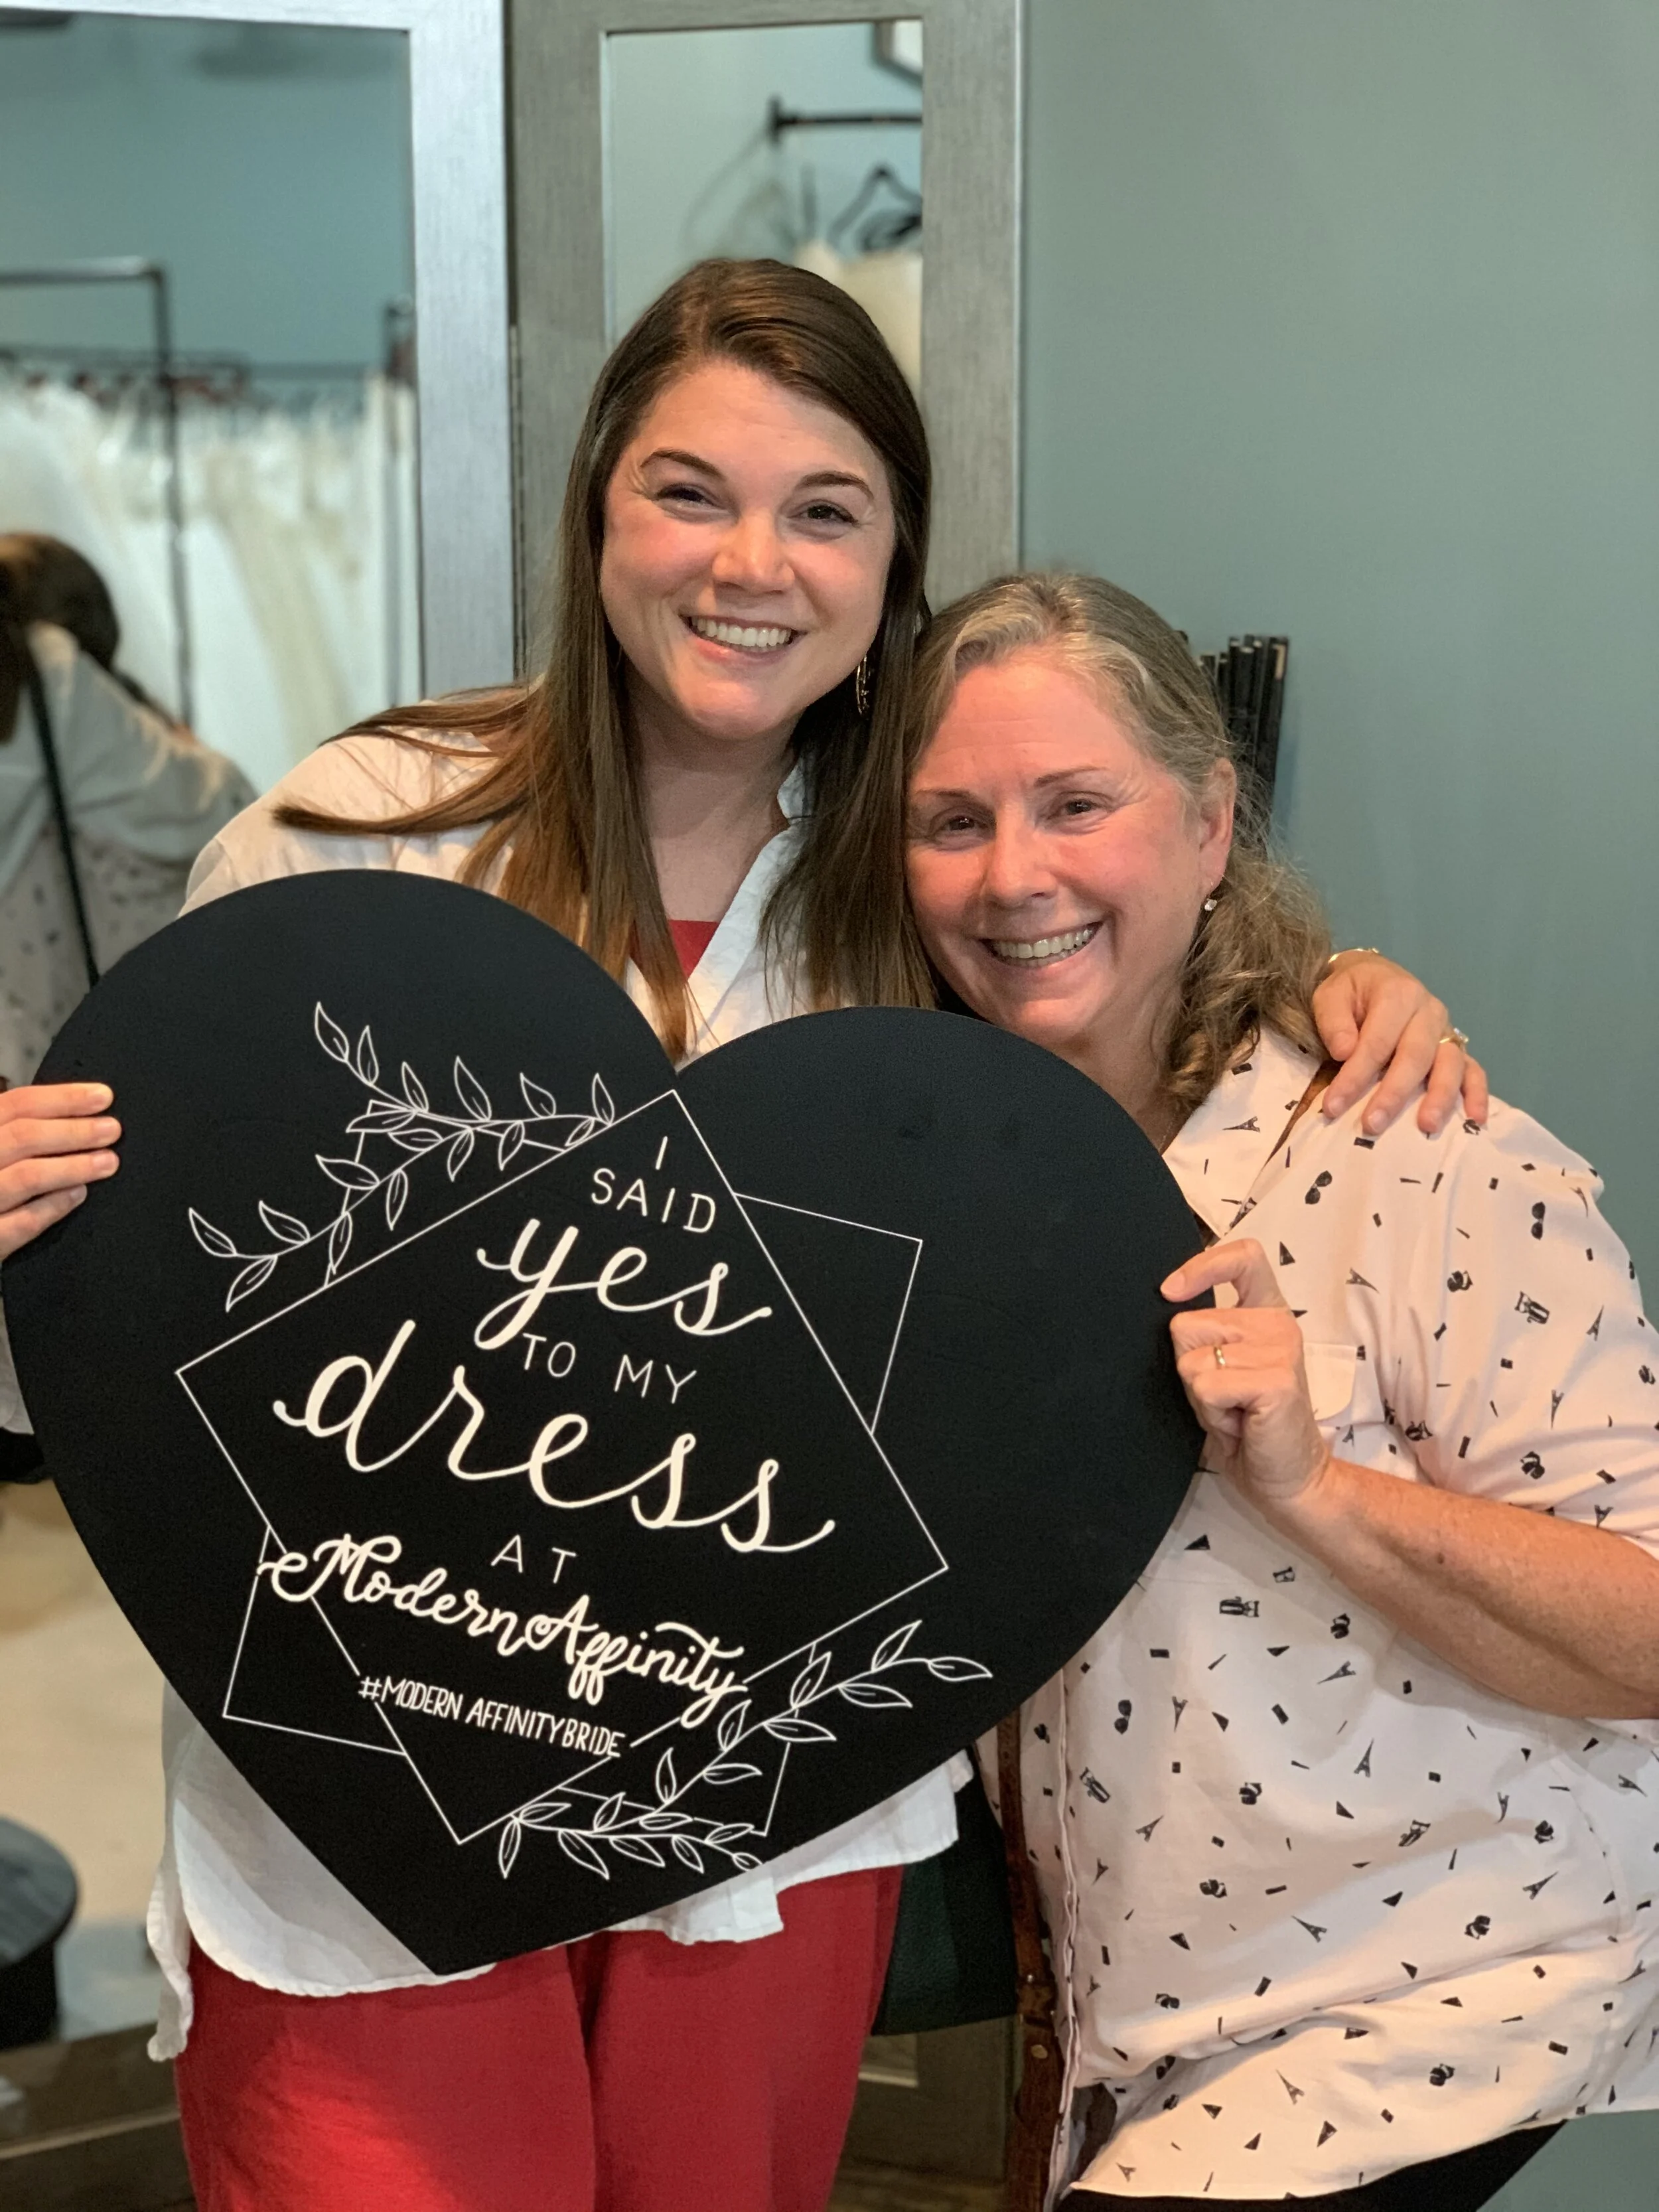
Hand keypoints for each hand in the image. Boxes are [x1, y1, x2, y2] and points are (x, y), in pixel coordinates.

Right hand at [0, 1083, 119, 1260]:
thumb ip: (13, 1131)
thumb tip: (73, 1113)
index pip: (15, 1105)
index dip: (62, 1098)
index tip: (102, 1097)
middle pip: (22, 1136)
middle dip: (73, 1130)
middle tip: (111, 1129)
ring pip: (26, 1176)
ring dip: (72, 1166)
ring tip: (107, 1161)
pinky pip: (22, 1222)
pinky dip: (53, 1206)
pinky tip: (78, 1194)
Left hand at [1161, 1239, 1331, 1515]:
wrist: (1288, 1476)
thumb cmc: (1249, 1424)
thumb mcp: (1222, 1367)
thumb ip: (1206, 1334)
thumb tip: (1168, 1303)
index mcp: (1267, 1313)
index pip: (1244, 1257)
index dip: (1202, 1265)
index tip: (1172, 1290)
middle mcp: (1277, 1324)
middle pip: (1186, 1325)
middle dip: (1189, 1368)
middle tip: (1224, 1395)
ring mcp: (1280, 1349)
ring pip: (1190, 1361)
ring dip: (1201, 1396)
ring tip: (1233, 1409)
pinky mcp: (1276, 1379)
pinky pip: (1205, 1386)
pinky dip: (1211, 1413)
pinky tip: (1240, 1423)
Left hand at [1312, 950, 1487, 1136]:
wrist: (1375, 979)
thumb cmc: (1351, 993)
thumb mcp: (1330, 996)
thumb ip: (1334, 1021)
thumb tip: (1345, 1052)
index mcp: (1398, 994)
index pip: (1377, 1042)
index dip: (1355, 1076)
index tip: (1333, 1106)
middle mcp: (1429, 1011)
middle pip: (1415, 1056)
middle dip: (1394, 1094)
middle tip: (1373, 1124)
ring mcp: (1446, 1030)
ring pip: (1450, 1065)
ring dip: (1439, 1097)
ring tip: (1427, 1127)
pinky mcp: (1457, 1048)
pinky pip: (1473, 1070)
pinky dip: (1477, 1094)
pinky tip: (1475, 1119)